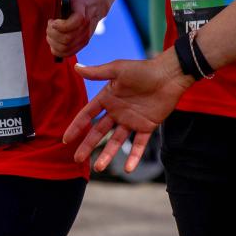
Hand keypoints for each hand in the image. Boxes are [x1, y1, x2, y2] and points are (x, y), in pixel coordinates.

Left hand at [43, 0, 107, 58]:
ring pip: (66, 48)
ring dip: (53, 42)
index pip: (75, 22)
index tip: (52, 20)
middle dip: (52, 34)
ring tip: (50, 32)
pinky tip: (54, 41)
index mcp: (83, 9)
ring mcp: (86, 35)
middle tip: (49, 25)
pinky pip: (69, 53)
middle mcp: (86, 25)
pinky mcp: (83, 42)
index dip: (60, 25)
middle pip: (67, 38)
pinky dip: (58, 51)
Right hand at [63, 49, 193, 171]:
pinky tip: (128, 169)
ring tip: (99, 168)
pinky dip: (134, 156)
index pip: (88, 115)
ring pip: (116, 141)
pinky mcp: (147, 127)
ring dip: (108, 155)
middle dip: (88, 145)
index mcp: (108, 98)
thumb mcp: (118, 70)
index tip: (66, 139)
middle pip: (99, 132)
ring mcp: (131, 121)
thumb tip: (75, 67)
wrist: (169, 75)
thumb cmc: (143, 69)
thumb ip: (97, 72)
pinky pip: (139, 144)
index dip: (77, 127)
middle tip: (77, 159)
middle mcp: (117, 112)